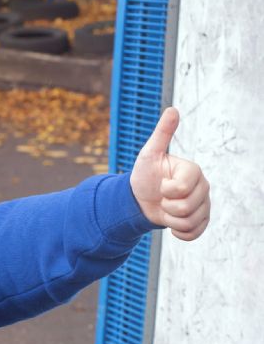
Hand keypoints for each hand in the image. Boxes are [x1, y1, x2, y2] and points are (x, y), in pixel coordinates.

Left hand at [130, 107, 209, 240]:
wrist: (140, 199)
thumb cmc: (145, 175)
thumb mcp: (149, 154)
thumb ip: (162, 133)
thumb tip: (172, 109)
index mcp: (194, 171)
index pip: (183, 189)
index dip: (167, 191)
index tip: (161, 185)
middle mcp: (203, 187)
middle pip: (186, 208)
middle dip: (167, 207)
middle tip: (162, 198)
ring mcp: (204, 205)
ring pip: (190, 222)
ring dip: (170, 220)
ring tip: (165, 209)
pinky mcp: (200, 221)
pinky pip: (194, 234)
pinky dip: (179, 233)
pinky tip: (170, 224)